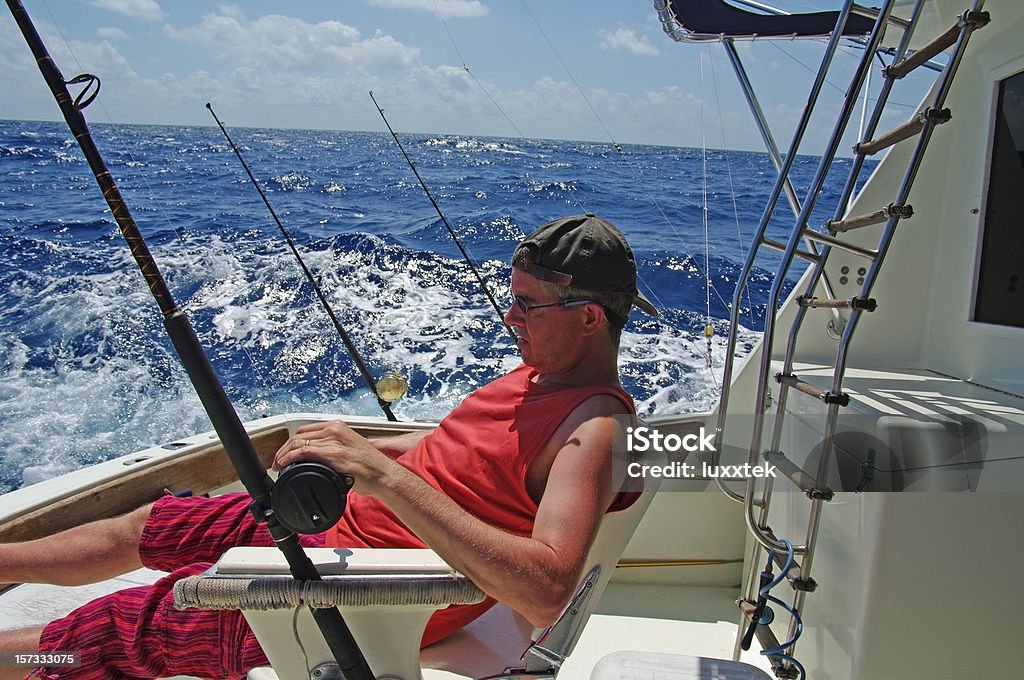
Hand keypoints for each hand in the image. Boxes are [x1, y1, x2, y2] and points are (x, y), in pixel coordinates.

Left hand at [272, 420, 394, 495]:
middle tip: (278, 461)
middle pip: (299, 435)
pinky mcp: (333, 454)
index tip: (285, 452)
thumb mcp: (350, 449)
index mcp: (338, 426)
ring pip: (298, 442)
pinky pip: (303, 452)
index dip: (291, 442)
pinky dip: (289, 458)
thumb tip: (318, 457)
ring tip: (278, 465)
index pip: (306, 429)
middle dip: (284, 448)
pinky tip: (284, 464)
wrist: (383, 474)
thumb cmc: (370, 466)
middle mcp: (335, 429)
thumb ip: (334, 448)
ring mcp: (334, 441)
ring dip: (283, 454)